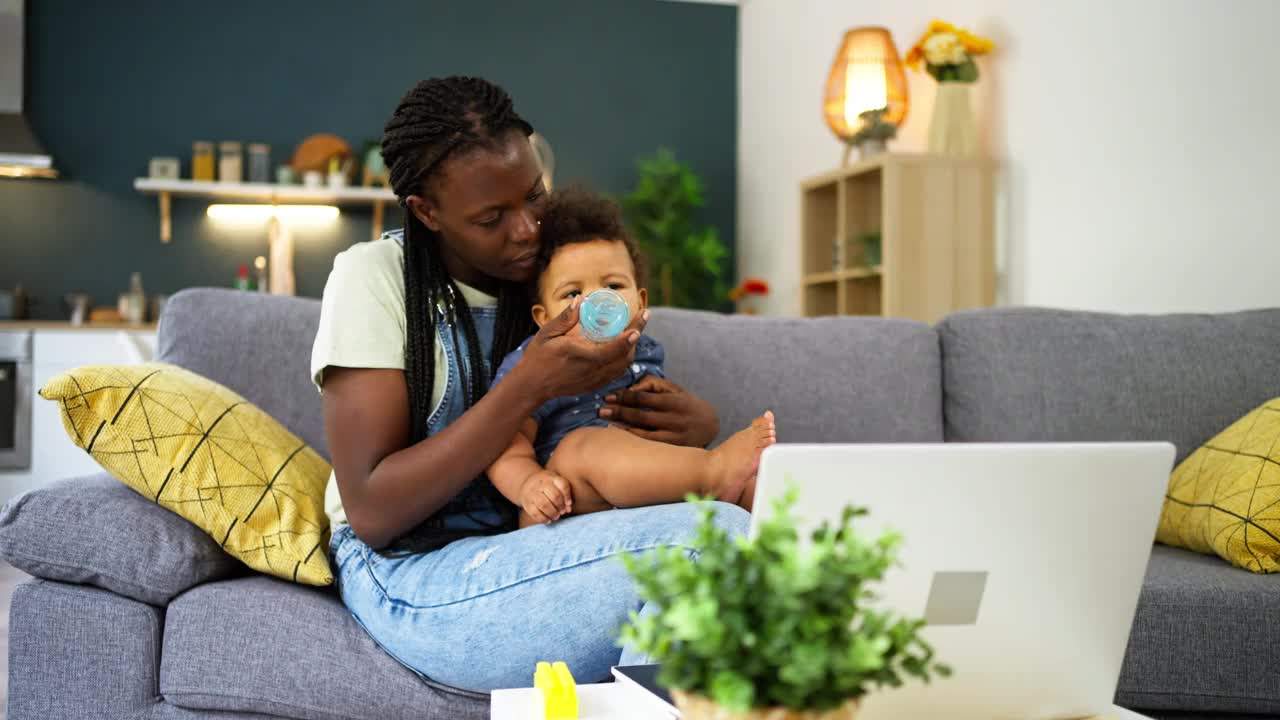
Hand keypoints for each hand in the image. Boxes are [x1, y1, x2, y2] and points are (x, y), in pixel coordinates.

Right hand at [517, 297, 649, 403]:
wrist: (532, 386)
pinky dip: (624, 358)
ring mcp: (595, 380)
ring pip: (624, 365)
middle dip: (636, 336)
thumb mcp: (546, 334)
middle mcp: (592, 370)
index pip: (612, 348)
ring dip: (632, 347)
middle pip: (625, 355)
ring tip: (634, 329)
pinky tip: (623, 346)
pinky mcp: (595, 385)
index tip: (641, 321)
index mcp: (581, 355)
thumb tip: (580, 300)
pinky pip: (617, 372)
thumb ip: (564, 318)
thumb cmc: (537, 357)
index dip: (630, 336)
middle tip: (641, 317)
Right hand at [519, 469, 572, 523]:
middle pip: (554, 496)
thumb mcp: (556, 483)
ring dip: (553, 513)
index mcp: (551, 477)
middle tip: (563, 512)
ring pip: (544, 504)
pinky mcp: (527, 503)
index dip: (567, 496)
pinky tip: (548, 520)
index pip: (562, 485)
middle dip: (561, 506)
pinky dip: (543, 519)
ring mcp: (532, 493)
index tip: (569, 504)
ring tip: (556, 516)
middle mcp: (541, 484)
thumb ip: (564, 494)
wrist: (526, 484)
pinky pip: (535, 513)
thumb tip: (569, 509)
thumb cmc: (546, 485)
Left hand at [600, 376, 719, 447]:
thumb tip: (632, 389)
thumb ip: (653, 385)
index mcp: (674, 401)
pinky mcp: (674, 450)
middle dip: (619, 412)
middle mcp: (675, 419)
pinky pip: (650, 447)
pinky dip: (634, 442)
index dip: (624, 397)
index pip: (644, 399)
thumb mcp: (675, 389)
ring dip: (623, 429)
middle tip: (601, 410)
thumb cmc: (686, 404)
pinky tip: (621, 439)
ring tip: (606, 425)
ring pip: (644, 434)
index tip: (608, 397)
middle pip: (641, 416)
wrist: (711, 425)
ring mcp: (675, 436)